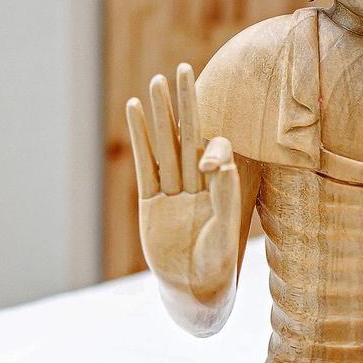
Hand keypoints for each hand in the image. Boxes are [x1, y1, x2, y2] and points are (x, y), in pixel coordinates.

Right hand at [126, 63, 239, 335]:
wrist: (193, 293)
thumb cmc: (215, 267)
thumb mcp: (224, 234)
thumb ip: (227, 198)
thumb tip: (225, 161)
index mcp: (220, 188)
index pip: (215, 153)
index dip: (212, 148)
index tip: (210, 162)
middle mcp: (196, 184)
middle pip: (187, 136)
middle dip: (184, 104)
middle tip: (181, 69)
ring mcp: (171, 190)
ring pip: (164, 145)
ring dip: (159, 115)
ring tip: (154, 83)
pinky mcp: (151, 202)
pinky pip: (145, 165)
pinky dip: (140, 139)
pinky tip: (135, 112)